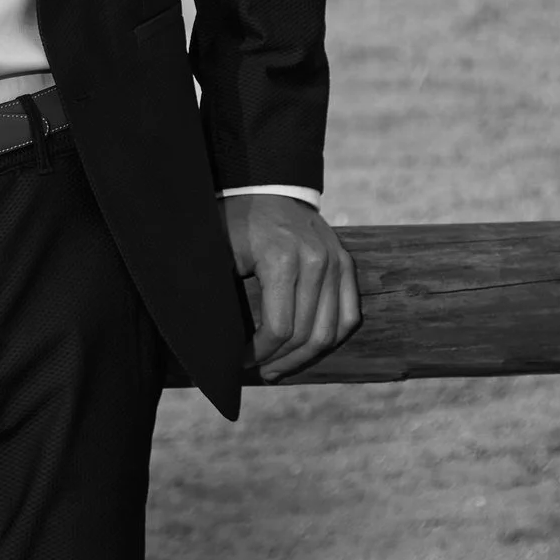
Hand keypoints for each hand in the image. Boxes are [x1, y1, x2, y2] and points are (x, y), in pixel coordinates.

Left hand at [224, 195, 358, 379]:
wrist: (267, 187)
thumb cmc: (236, 223)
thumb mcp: (220, 253)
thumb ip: (219, 295)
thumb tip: (210, 342)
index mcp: (282, 260)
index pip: (279, 327)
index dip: (259, 353)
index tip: (240, 361)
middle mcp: (316, 261)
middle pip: (306, 334)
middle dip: (280, 361)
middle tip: (260, 372)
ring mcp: (336, 262)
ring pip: (331, 331)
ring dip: (306, 357)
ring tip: (280, 368)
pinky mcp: (346, 263)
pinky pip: (349, 315)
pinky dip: (331, 338)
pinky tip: (308, 350)